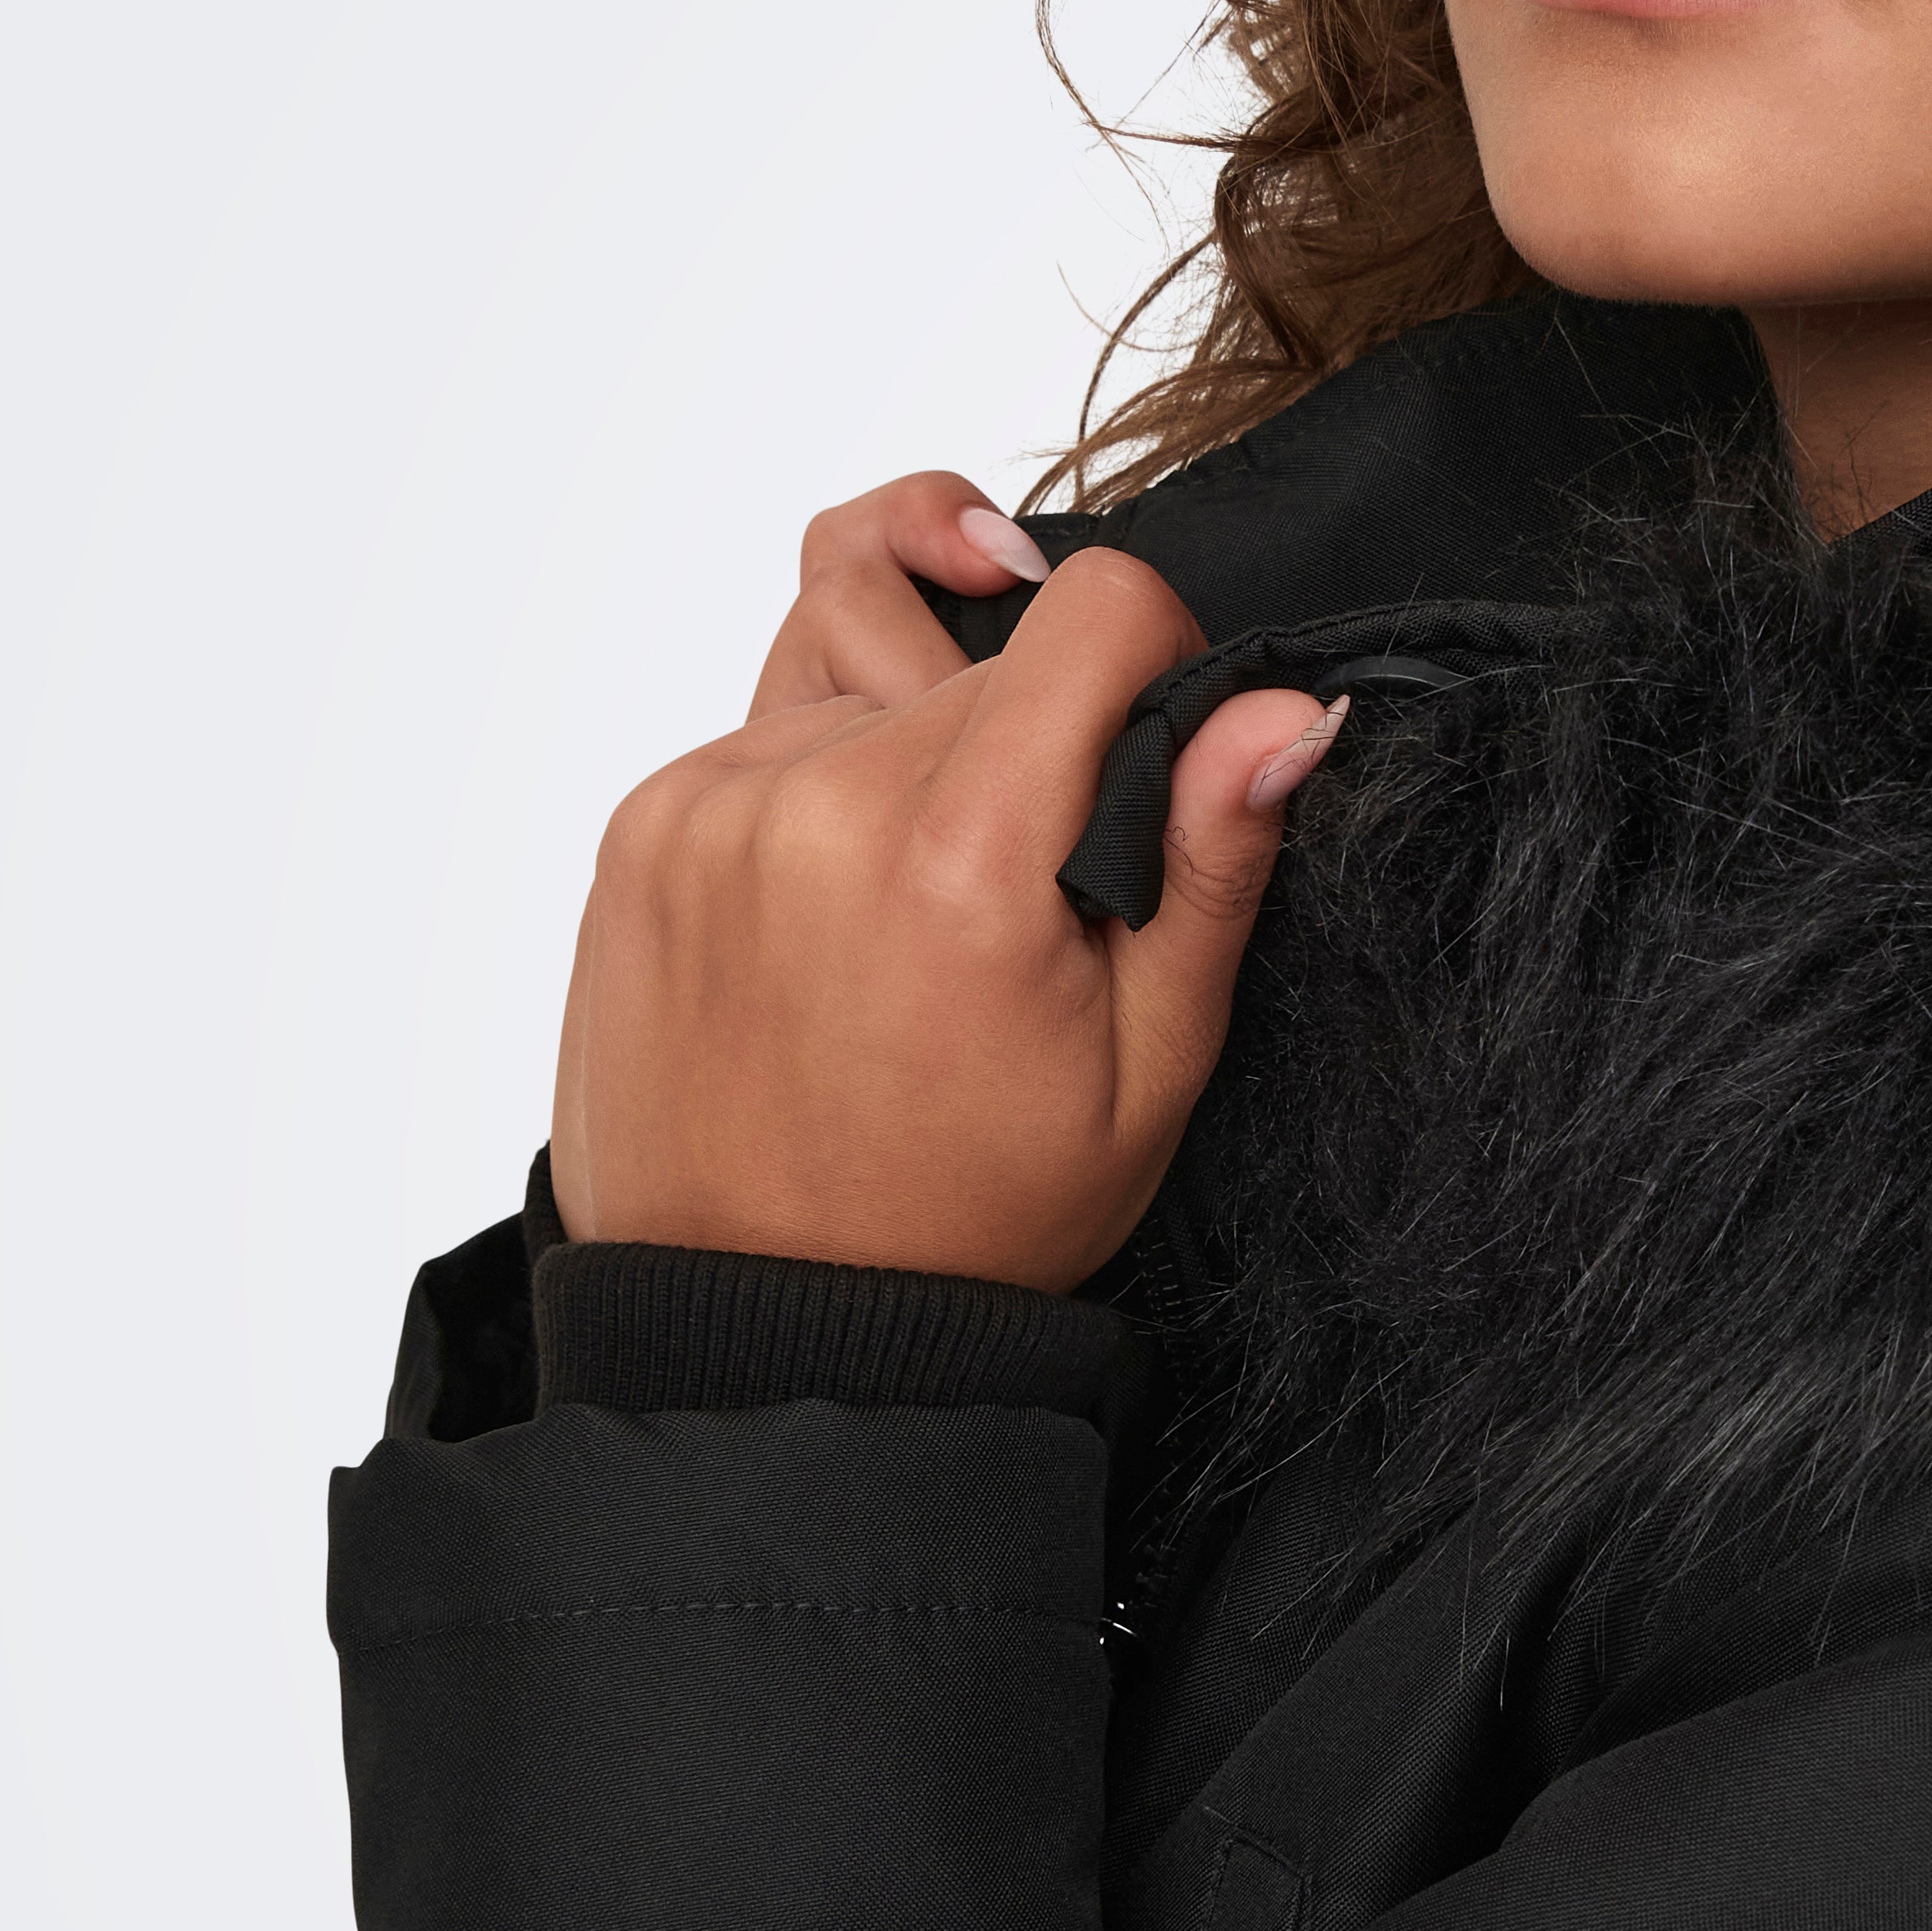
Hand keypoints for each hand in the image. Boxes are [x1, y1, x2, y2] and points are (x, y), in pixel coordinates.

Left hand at [547, 471, 1342, 1285]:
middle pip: (982, 649)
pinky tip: (852, 917)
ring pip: (871, 678)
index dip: (1155, 648)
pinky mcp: (643, 824)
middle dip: (1038, 736)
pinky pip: (772, 730)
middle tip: (1038, 894)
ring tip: (931, 907)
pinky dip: (827, 789)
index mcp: (960, 856)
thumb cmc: (968, 1219)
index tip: (1156, 733)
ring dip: (922, 753)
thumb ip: (1214, 863)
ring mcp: (710, 805)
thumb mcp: (1149, 1068)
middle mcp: (817, 802)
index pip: (1091, 606)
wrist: (764, 1324)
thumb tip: (1288, 710)